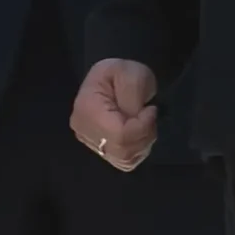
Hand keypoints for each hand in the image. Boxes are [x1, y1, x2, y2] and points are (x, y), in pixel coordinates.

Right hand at [71, 57, 159, 171]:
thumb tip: (135, 119)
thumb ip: (132, 96)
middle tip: (148, 116)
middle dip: (144, 136)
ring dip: (142, 143)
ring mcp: (89, 143)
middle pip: (122, 151)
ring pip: (125, 159)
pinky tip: (138, 134)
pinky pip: (124, 161)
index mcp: (86, 109)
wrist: (114, 78)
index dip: (142, 127)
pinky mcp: (99, 151)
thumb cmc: (122, 73)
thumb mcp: (131, 74)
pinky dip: (137, 150)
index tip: (151, 109)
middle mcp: (83, 130)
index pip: (120, 135)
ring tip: (144, 123)